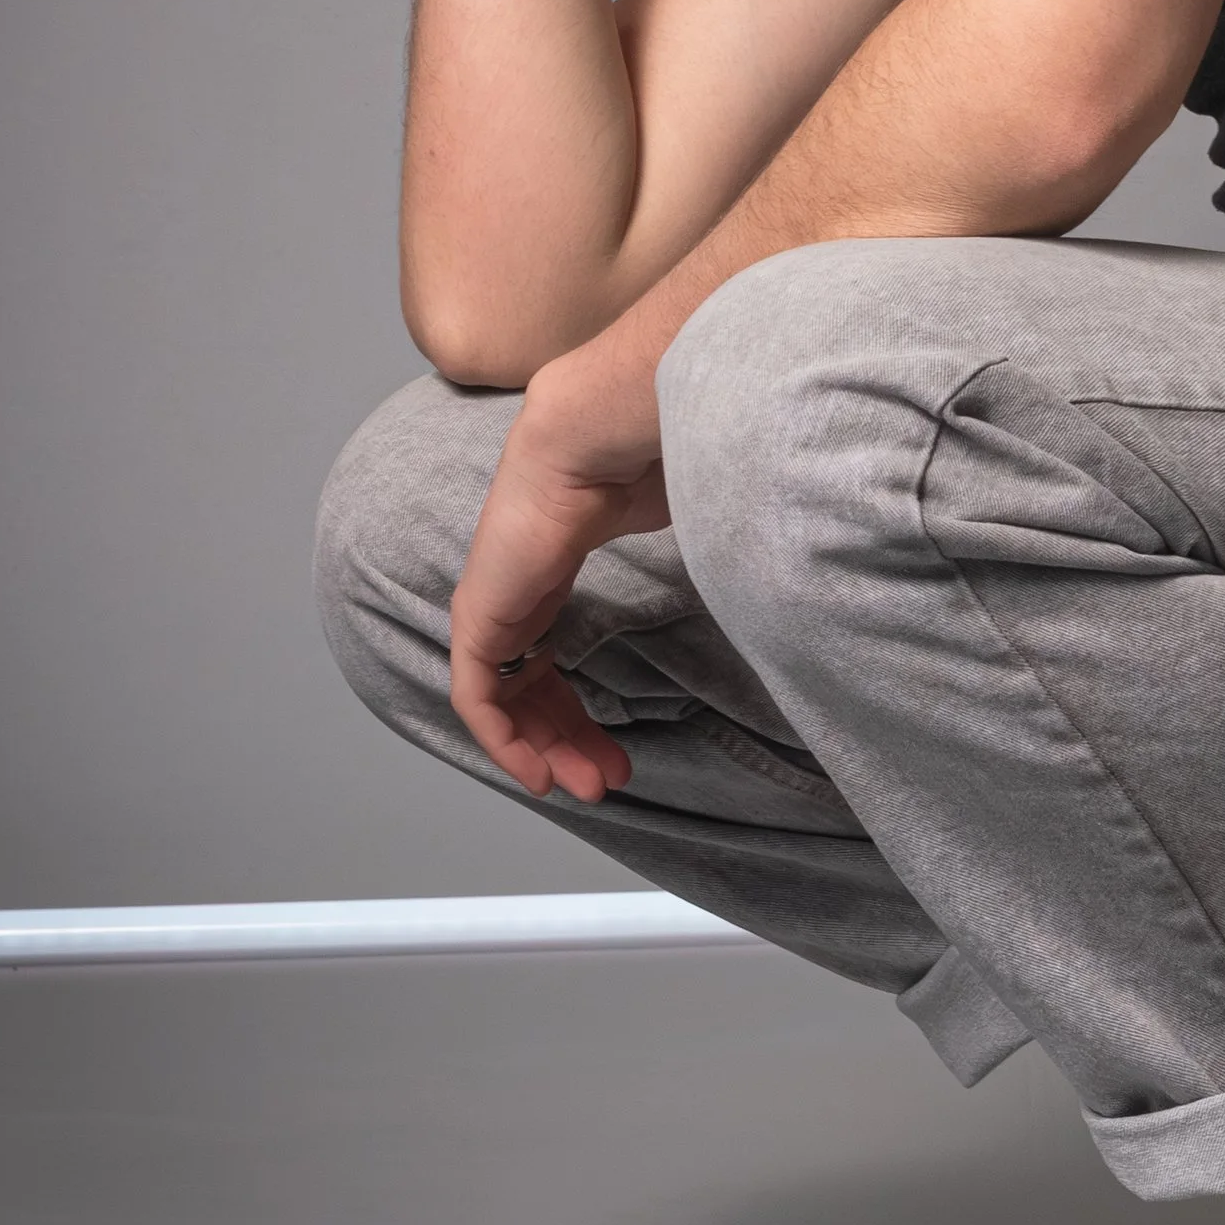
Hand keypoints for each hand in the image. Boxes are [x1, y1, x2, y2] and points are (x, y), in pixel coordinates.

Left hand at [448, 339, 671, 803]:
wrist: (591, 440)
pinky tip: (537, 770)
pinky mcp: (478, 619)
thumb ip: (684, 556)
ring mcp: (491, 607)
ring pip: (504, 703)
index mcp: (548, 574)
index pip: (551, 661)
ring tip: (591, 784)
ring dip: (544, 751)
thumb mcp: (668, 522)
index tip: (621, 750)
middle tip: (610, 778)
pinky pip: (478, 699)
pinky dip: (504, 741)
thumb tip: (746, 564)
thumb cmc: (640, 462)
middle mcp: (515, 595)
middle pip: (530, 690)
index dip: (583, 712)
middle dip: (570, 740)